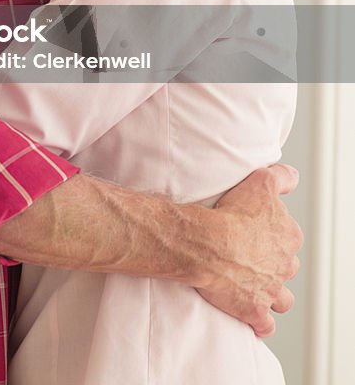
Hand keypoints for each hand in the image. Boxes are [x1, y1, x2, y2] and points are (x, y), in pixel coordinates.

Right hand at [196, 163, 301, 336]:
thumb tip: (292, 177)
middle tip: (250, 254)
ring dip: (272, 293)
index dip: (272, 232)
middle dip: (273, 263)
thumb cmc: (231, 213)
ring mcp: (270, 290)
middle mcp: (284, 265)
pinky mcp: (254, 311)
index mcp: (288, 237)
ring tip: (256, 286)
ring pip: (282, 297)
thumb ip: (280, 178)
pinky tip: (251, 316)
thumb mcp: (259, 183)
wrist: (208, 243)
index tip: (254, 229)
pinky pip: (264, 324)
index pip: (288, 235)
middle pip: (286, 266)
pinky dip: (260, 322)